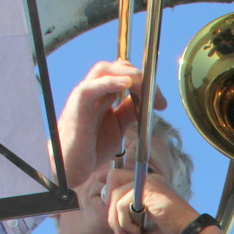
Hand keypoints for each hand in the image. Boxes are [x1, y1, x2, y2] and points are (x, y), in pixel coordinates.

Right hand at [56, 61, 166, 189]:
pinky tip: (126, 84)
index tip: (162, 102)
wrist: (71, 166)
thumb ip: (129, 113)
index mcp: (102, 95)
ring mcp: (84, 96)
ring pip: (104, 70)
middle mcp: (93, 91)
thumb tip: (147, 103)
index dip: (145, 82)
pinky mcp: (77, 106)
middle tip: (158, 97)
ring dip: (128, 74)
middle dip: (141, 76)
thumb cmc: (90, 148)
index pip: (124, 75)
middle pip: (116, 67)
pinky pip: (91, 87)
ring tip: (145, 86)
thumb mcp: (118, 128)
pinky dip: (109, 82)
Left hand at [97, 168, 203, 233]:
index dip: (112, 206)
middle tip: (120, 230)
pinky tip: (137, 232)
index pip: (118, 184)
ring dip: (116, 218)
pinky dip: (123, 220)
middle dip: (110, 208)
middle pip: (113, 179)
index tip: (121, 229)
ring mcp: (149, 182)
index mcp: (147, 188)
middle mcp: (148, 180)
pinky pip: (122, 201)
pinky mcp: (149, 188)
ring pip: (115, 193)